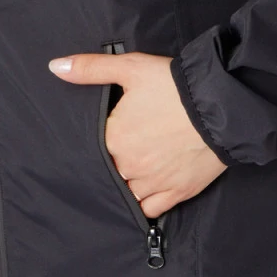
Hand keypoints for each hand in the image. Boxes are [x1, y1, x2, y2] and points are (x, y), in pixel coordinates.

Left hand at [47, 50, 227, 216]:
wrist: (221, 106)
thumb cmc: (174, 86)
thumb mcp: (131, 67)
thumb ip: (91, 69)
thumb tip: (55, 67)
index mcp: (114, 138)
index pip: (95, 146)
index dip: (103, 139)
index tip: (114, 130)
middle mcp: (129, 166)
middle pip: (111, 169)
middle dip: (116, 160)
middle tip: (129, 146)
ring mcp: (153, 183)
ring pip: (127, 191)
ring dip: (128, 182)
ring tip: (135, 168)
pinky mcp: (176, 193)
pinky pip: (149, 209)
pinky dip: (145, 203)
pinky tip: (146, 191)